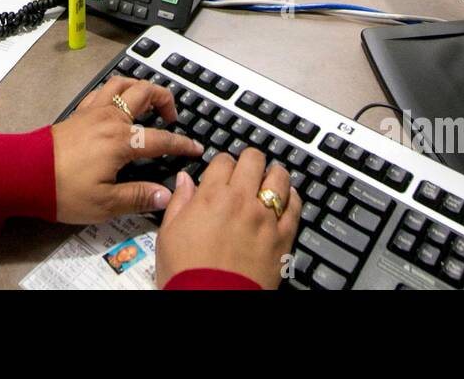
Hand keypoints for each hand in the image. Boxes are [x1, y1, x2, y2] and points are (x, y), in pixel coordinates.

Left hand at [50, 76, 204, 223]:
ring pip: (123, 84)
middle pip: (145, 92)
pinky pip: (102, 91)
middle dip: (166, 99)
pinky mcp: (78, 113)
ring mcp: (92, 112)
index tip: (195, 149)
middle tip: (172, 118)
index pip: (161, 139)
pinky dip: (116, 91)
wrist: (24, 174)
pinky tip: (117, 104)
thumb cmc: (63, 189)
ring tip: (148, 103)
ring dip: (141, 88)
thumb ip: (138, 197)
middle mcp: (110, 119)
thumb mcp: (105, 203)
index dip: (182, 145)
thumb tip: (166, 195)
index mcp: (121, 141)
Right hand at [155, 148, 301, 288]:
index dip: (221, 163)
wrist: (211, 302)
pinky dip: (292, 198)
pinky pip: (295, 207)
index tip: (221, 171)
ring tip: (269, 178)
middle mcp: (242, 201)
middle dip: (249, 160)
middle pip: (254, 160)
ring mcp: (266, 218)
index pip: (223, 160)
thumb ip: (179, 201)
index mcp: (212, 196)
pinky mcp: (283, 238)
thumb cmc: (186, 273)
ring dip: (273, 174)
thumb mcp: (168, 234)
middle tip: (246, 169)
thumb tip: (183, 180)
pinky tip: (286, 199)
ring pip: (279, 178)